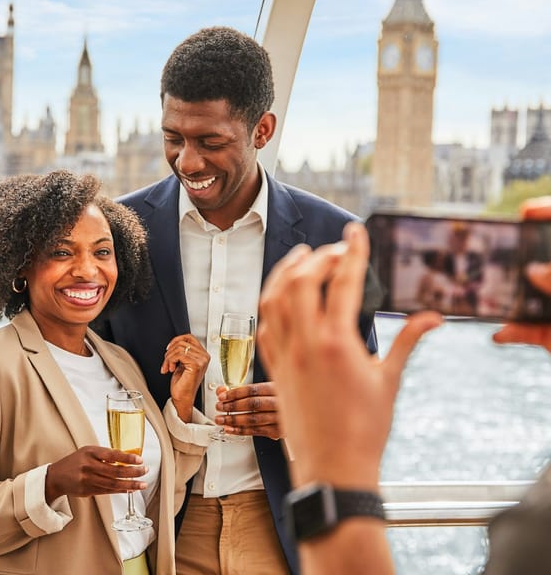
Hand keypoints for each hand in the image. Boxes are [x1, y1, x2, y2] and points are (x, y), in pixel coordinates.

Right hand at [45, 445, 146, 503]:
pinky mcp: (87, 491)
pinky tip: (130, 489)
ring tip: (142, 484)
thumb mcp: (88, 451)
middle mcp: (88, 466)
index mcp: (90, 452)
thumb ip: (105, 454)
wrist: (56, 477)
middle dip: (133, 472)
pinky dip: (120, 490)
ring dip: (130, 485)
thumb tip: (127, 458)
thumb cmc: (75, 461)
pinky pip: (107, 491)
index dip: (127, 458)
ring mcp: (87, 480)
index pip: (112, 455)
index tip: (139, 459)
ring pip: (113, 484)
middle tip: (144, 471)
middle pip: (115, 471)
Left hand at [162, 334, 209, 421]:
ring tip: (168, 367)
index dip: (176, 340)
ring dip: (168, 358)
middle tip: (167, 362)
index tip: (168, 349)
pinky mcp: (196, 365)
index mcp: (202, 355)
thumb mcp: (182, 363)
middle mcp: (204, 356)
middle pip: (182, 342)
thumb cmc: (182, 384)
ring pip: (179, 348)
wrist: (182, 398)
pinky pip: (179, 354)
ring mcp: (201, 360)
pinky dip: (170, 361)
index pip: (189, 337)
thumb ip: (182, 351)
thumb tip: (175, 342)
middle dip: (170, 351)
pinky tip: (171, 369)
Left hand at [215, 382, 280, 439]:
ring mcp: (280, 418)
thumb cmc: (280, 399)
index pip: (253, 390)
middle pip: (252, 404)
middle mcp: (279, 402)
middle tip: (219, 407)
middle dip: (232, 406)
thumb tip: (222, 390)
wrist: (299, 411)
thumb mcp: (266, 389)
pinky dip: (240, 430)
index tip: (222, 396)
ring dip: (234, 420)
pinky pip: (256, 431)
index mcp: (276, 388)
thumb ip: (245, 390)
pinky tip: (230, 429)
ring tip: (221, 419)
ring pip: (253, 419)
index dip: (235, 393)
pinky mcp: (278, 431)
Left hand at [256, 222, 441, 488]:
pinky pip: (264, 325)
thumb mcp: (390, 380)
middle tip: (336, 250)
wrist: (333, 467)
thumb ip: (408, 341)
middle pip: (301, 281)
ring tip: (301, 258)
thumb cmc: (366, 428)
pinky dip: (271, 302)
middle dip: (318, 257)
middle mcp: (305, 342)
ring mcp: (285, 354)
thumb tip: (433, 316)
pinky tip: (281, 296)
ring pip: (273, 298)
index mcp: (337, 342)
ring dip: (285, 272)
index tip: (355, 231)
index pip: (342, 282)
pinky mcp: (274, 367)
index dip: (350, 251)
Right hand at [493, 197, 550, 351]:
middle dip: (518, 258)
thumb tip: (534, 271)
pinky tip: (499, 334)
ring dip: (505, 297)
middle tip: (495, 252)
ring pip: (528, 296)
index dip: (548, 214)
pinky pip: (524, 330)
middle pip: (542, 262)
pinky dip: (510, 332)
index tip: (525, 213)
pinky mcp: (550, 336)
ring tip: (485, 293)